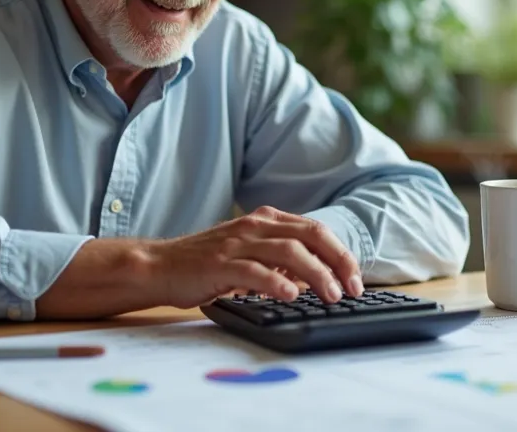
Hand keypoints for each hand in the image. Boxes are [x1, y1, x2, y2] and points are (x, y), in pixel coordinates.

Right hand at [144, 206, 363, 307]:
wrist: (160, 265)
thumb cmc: (207, 263)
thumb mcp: (250, 253)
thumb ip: (280, 258)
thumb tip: (316, 276)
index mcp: (266, 220)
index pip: (316, 231)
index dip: (341, 254)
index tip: (356, 279)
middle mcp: (255, 226)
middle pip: (310, 236)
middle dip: (338, 261)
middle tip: (353, 288)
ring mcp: (238, 243)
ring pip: (289, 252)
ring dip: (316, 274)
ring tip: (331, 295)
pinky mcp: (220, 264)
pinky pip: (254, 270)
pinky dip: (276, 282)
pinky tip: (290, 295)